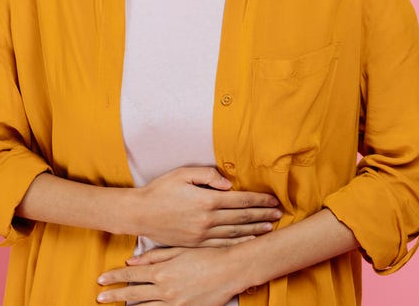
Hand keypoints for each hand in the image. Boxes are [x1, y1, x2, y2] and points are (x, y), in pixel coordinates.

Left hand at [96, 246, 246, 304]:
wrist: (230, 270)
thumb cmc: (206, 256)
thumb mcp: (178, 251)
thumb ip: (154, 257)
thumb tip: (131, 261)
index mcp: (161, 271)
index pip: (131, 275)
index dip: (114, 277)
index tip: (101, 280)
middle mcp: (165, 289)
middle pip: (133, 293)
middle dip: (114, 295)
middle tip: (99, 298)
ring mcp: (174, 302)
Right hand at [130, 166, 281, 247]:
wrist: (140, 213)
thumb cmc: (160, 190)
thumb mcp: (182, 173)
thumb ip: (208, 175)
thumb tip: (229, 183)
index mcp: (206, 200)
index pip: (240, 200)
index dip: (259, 200)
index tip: (272, 200)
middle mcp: (207, 219)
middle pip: (242, 218)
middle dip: (263, 215)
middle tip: (279, 213)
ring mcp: (202, 235)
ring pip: (235, 233)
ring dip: (255, 230)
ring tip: (270, 227)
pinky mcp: (196, 244)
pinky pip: (222, 245)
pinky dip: (239, 244)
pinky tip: (249, 242)